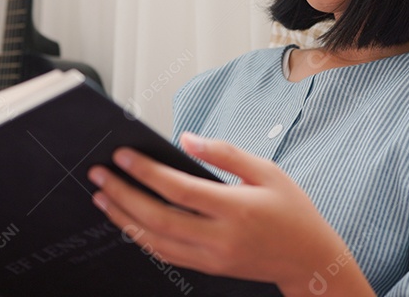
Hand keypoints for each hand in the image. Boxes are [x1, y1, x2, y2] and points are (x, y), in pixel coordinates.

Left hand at [87, 133, 374, 296]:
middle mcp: (219, 237)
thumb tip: (186, 139)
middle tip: (98, 174)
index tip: (121, 155)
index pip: (178, 189)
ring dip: (124, 218)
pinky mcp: (208, 268)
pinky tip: (128, 220)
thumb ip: (225, 153)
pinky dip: (142, 237)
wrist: (309, 260)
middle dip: (123, 194)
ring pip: (155, 241)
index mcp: (235, 208)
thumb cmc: (292, 211)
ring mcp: (212, 258)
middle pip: (157, 217)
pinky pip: (166, 254)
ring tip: (102, 197)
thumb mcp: (267, 171)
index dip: (145, 172)